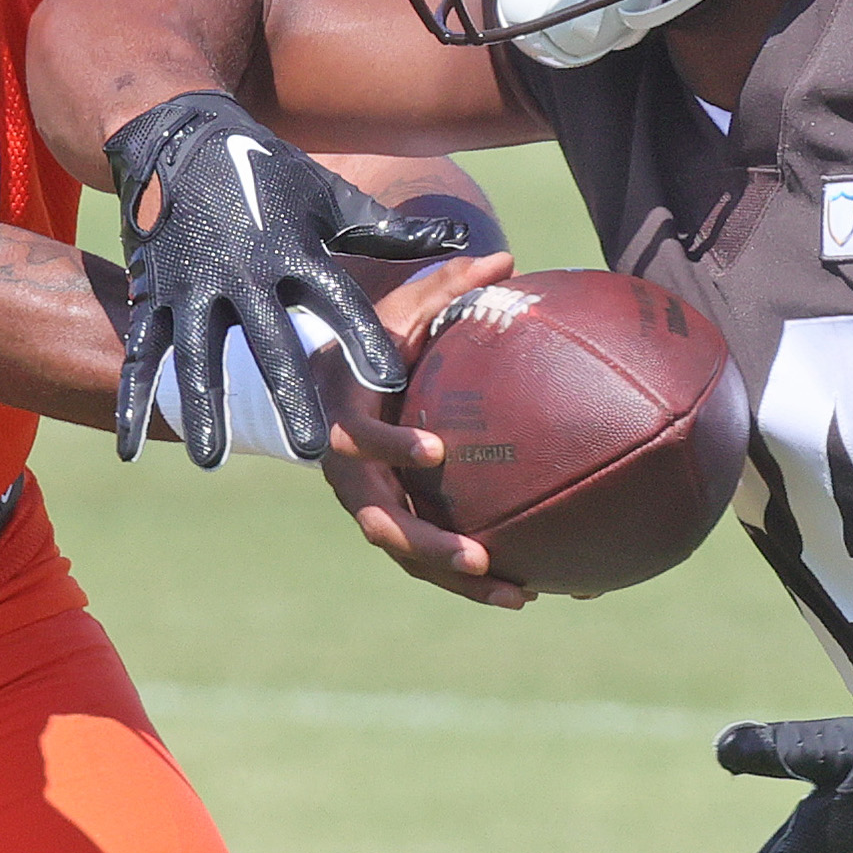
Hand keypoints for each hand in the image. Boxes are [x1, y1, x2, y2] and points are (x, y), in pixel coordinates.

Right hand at [105, 92, 468, 467]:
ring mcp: (191, 284)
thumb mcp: (329, 199)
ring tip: (212, 459)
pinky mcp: (152, 293)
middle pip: (270, 341)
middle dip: (289, 393)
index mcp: (294, 249)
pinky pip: (143, 353)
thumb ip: (391, 232)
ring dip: (201, 408)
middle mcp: (243, 271)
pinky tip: (133, 448)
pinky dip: (136, 399)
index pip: (338, 300)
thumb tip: (462, 237)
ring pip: (198, 355)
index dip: (363, 338)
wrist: (179, 138)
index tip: (392, 381)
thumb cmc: (269, 175)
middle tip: (312, 448)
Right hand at [315, 250, 533, 609]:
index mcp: (344, 422)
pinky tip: (531, 591)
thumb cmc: (366, 344)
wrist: (321, 391)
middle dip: (428, 545)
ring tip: (520, 595)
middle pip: (383, 523)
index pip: (362, 441)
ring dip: (459, 580)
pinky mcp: (391, 526)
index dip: (393, 448)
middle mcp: (350, 475)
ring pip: (409, 557)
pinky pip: (429, 562)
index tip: (436, 451)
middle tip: (478, 555)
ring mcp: (369, 507)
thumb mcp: (395, 313)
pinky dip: (472, 581)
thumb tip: (505, 258)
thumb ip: (444, 288)